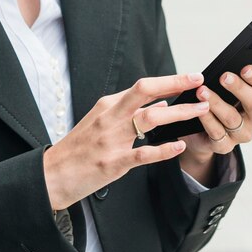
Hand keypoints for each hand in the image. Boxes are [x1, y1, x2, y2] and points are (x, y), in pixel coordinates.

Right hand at [43, 73, 210, 209]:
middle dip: (175, 84)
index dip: (169, 81)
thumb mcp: (100, 123)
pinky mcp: (112, 162)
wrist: (52, 174)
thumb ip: (128, 113)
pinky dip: (163, 149)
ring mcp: (111, 139)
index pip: (142, 87)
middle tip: (199, 83)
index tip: (191, 78)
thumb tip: (161, 104)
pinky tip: (179, 146)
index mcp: (107, 105)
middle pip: (145, 92)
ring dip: (178, 113)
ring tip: (199, 111)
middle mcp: (109, 117)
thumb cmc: (78, 148)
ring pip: (150, 118)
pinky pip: (143, 153)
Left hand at [181, 65, 251, 162]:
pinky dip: (207, 119)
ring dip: (217, 103)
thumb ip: (229, 81)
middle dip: (239, 88)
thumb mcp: (224, 91)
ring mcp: (241, 134)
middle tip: (224, 77)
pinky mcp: (225, 146)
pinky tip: (199, 109)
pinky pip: (216, 132)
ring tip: (202, 91)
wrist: (200, 134)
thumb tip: (225, 70)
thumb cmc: (217, 104)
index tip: (245, 68)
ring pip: (232, 118)